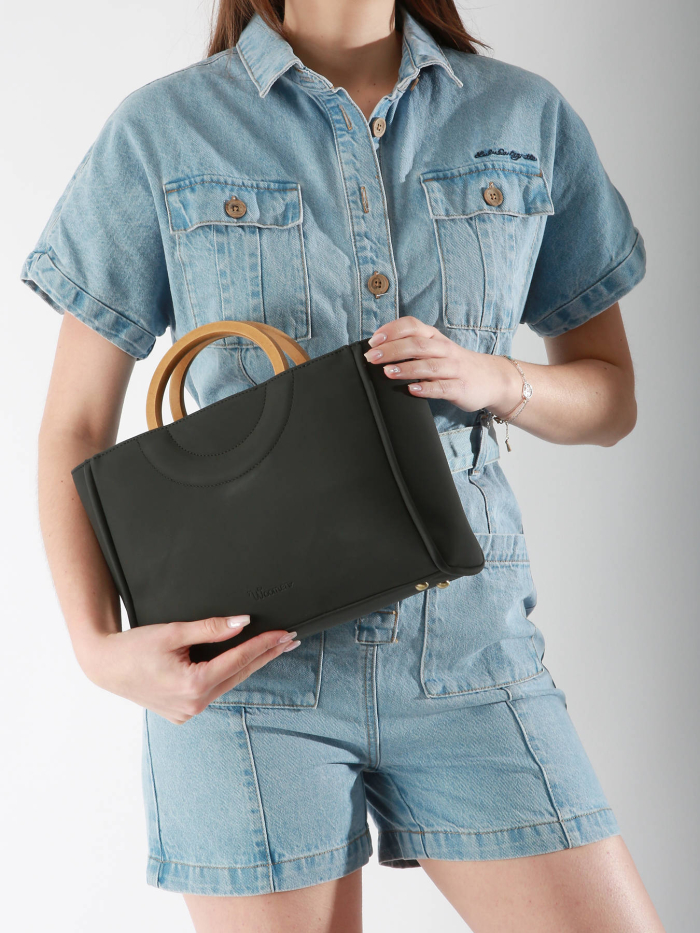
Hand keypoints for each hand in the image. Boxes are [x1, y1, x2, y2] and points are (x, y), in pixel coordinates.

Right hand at [73, 615, 299, 723]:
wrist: (105, 666)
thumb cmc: (134, 647)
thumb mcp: (174, 632)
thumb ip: (210, 628)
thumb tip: (241, 622)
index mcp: (193, 685)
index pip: (239, 660)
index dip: (264, 644)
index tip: (284, 633)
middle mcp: (194, 704)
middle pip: (239, 674)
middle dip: (266, 655)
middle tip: (290, 640)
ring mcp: (188, 713)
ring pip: (228, 684)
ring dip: (250, 665)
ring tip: (273, 649)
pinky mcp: (182, 713)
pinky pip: (213, 691)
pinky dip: (228, 676)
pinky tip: (242, 663)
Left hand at [363, 317, 520, 416]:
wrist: (492, 379)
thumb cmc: (455, 364)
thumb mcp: (436, 349)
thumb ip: (413, 347)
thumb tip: (380, 349)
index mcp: (435, 337)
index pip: (413, 326)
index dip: (392, 330)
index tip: (374, 340)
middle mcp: (445, 350)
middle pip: (417, 345)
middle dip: (392, 350)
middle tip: (372, 357)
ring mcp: (454, 369)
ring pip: (428, 366)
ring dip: (406, 368)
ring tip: (387, 372)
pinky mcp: (460, 388)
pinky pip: (442, 387)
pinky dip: (426, 388)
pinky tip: (412, 390)